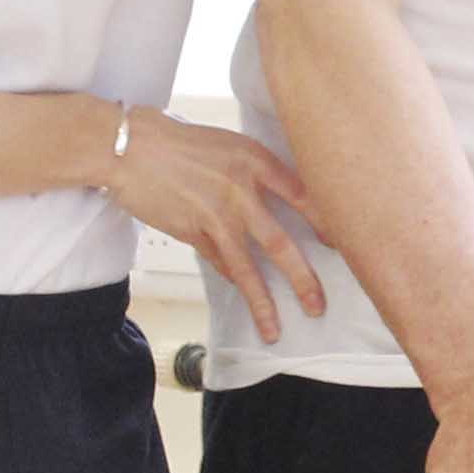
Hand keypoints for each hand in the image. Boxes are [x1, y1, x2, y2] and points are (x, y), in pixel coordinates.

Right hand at [98, 108, 326, 342]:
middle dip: (304, 280)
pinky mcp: (192, 232)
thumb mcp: (229, 145)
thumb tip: (282, 204)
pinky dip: (232, 279)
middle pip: (281, 243)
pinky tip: (243, 293)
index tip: (344, 246)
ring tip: (274, 330)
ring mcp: (215, 215)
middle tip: (318, 305)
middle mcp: (240, 190)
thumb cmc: (180, 142)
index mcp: (255, 160)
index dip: (327, 224)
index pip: (304, 196)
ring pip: (247, 268)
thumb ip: (256, 172)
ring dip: (263, 303)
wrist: (129, 146)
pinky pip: (219, 264)